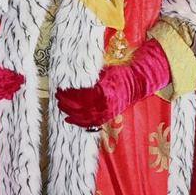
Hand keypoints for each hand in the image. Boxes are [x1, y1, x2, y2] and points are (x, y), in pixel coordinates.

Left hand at [55, 41, 171, 128]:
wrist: (138, 83)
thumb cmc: (121, 74)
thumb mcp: (105, 71)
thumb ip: (91, 77)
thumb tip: (75, 77)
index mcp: (103, 92)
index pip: (81, 96)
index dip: (70, 95)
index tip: (61, 90)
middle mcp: (104, 105)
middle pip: (80, 108)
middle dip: (67, 103)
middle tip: (58, 97)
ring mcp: (106, 112)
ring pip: (84, 117)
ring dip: (71, 113)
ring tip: (61, 107)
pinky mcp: (108, 116)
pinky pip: (91, 123)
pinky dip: (80, 122)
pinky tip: (71, 119)